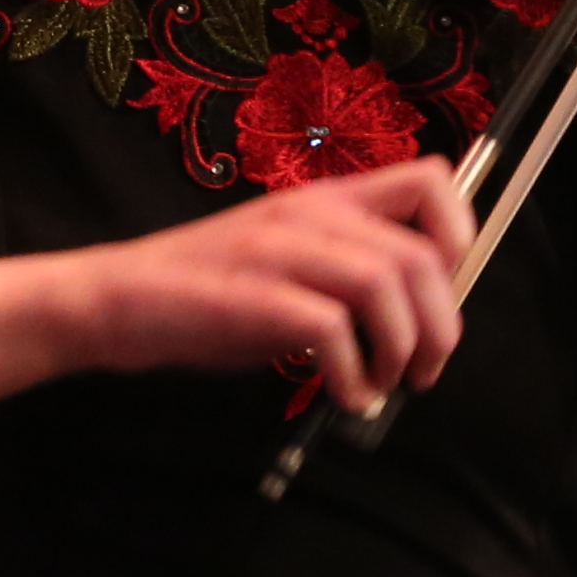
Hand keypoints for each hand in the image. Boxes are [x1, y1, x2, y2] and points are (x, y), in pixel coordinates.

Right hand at [48, 159, 474, 413]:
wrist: (117, 299)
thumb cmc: (212, 292)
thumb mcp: (294, 262)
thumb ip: (353, 272)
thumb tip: (423, 317)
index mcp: (329, 200)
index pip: (431, 181)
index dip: (459, 235)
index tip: (447, 292)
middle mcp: (311, 213)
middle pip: (420, 254)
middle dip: (441, 325)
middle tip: (423, 371)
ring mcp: (279, 249)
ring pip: (385, 283)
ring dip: (401, 348)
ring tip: (382, 384)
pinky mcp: (251, 294)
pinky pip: (331, 327)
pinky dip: (353, 373)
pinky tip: (345, 396)